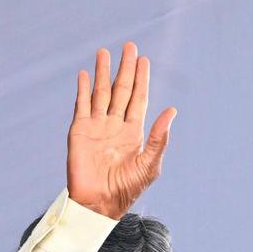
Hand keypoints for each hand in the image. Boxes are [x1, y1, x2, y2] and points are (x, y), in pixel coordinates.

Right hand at [67, 41, 176, 219]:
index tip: (144, 60)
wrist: (98, 204)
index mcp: (133, 133)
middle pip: (121, 90)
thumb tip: (172, 110)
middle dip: (126, 69)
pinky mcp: (80, 131)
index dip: (141, 80)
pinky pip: (82, 105)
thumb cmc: (126, 190)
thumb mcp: (149, 165)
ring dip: (104, 72)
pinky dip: (83, 89)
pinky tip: (86, 75)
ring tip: (105, 52)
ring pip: (101, 93)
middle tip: (130, 47)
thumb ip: (160, 138)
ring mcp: (97, 127)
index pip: (139, 99)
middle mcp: (115, 126)